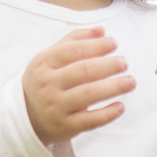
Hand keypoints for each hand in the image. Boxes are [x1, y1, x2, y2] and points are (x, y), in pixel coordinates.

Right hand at [22, 27, 135, 145]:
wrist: (26, 116)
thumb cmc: (45, 80)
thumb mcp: (50, 57)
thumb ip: (74, 40)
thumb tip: (101, 30)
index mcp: (44, 63)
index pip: (73, 50)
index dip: (96, 45)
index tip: (113, 43)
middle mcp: (48, 84)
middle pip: (83, 71)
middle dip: (108, 65)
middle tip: (124, 62)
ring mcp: (56, 106)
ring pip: (88, 95)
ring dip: (113, 87)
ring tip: (130, 81)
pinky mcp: (65, 126)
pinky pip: (90, 120)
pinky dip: (107, 113)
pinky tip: (121, 106)